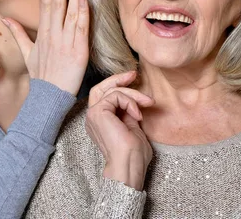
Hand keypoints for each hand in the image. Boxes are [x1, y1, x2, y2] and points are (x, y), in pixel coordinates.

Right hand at [1, 0, 88, 95]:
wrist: (49, 96)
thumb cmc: (41, 75)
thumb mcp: (27, 53)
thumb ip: (18, 33)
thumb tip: (6, 19)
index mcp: (42, 34)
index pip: (44, 5)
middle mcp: (53, 35)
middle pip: (55, 4)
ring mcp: (65, 42)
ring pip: (69, 13)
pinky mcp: (78, 50)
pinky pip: (80, 28)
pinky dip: (82, 13)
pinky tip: (84, 0)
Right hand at [85, 71, 154, 189]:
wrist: (128, 165)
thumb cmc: (134, 154)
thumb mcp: (133, 127)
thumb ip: (129, 113)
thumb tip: (135, 100)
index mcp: (100, 121)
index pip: (105, 96)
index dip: (118, 85)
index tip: (135, 80)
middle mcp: (93, 117)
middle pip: (101, 87)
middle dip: (118, 78)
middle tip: (134, 74)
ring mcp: (93, 114)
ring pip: (111, 90)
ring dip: (133, 94)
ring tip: (147, 103)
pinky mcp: (98, 112)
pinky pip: (115, 96)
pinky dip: (130, 102)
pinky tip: (137, 115)